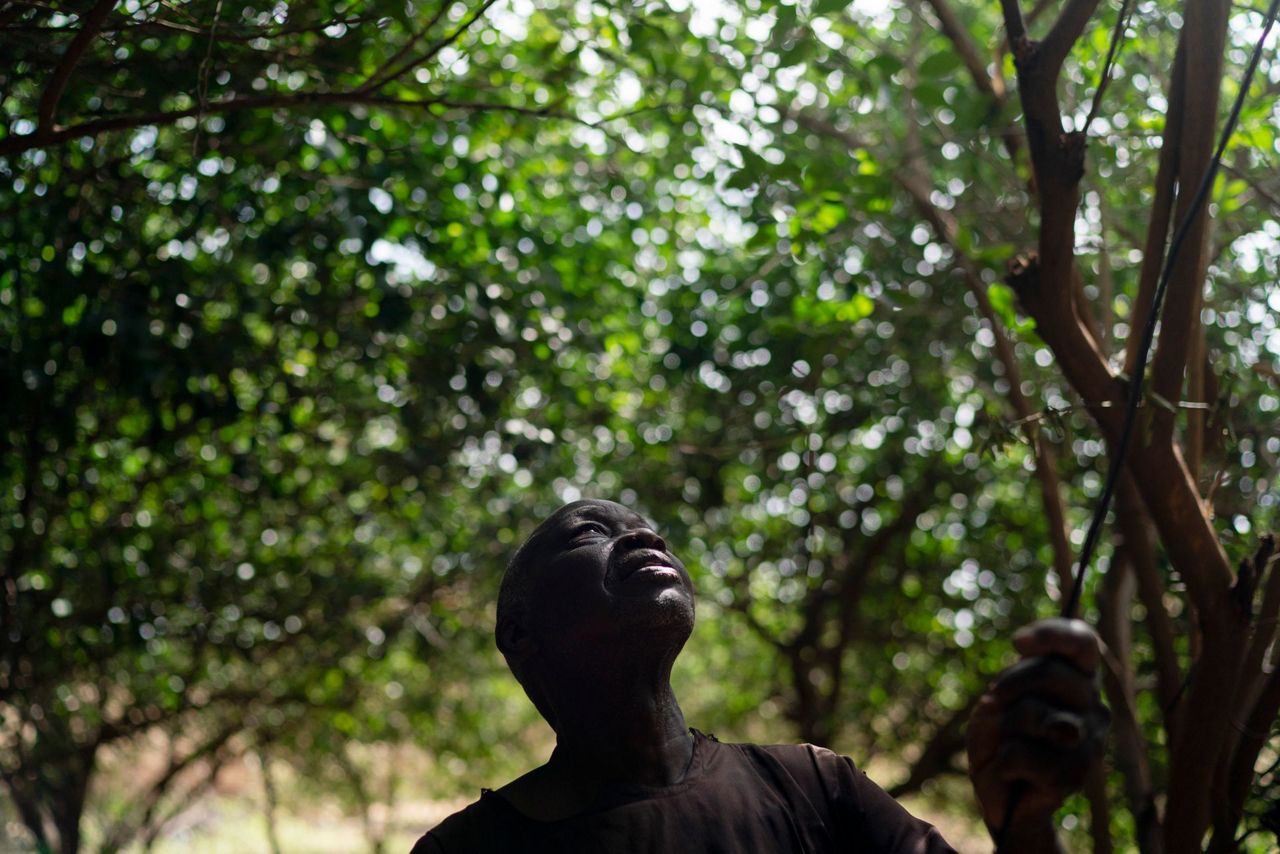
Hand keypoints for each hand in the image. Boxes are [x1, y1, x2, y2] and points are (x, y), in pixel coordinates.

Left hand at [967, 619, 1108, 844]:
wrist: (1005, 799)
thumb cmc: (1000, 740)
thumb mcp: (993, 707)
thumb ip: (1005, 697)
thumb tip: (1031, 716)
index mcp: (1078, 680)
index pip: (1083, 643)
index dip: (1053, 634)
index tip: (1018, 643)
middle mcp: (1094, 707)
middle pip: (1048, 671)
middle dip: (1007, 684)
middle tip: (994, 701)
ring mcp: (1091, 742)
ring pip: (1033, 713)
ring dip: (1002, 728)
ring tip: (1005, 745)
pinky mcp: (1078, 775)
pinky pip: (1021, 754)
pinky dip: (1000, 763)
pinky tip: (1009, 774)